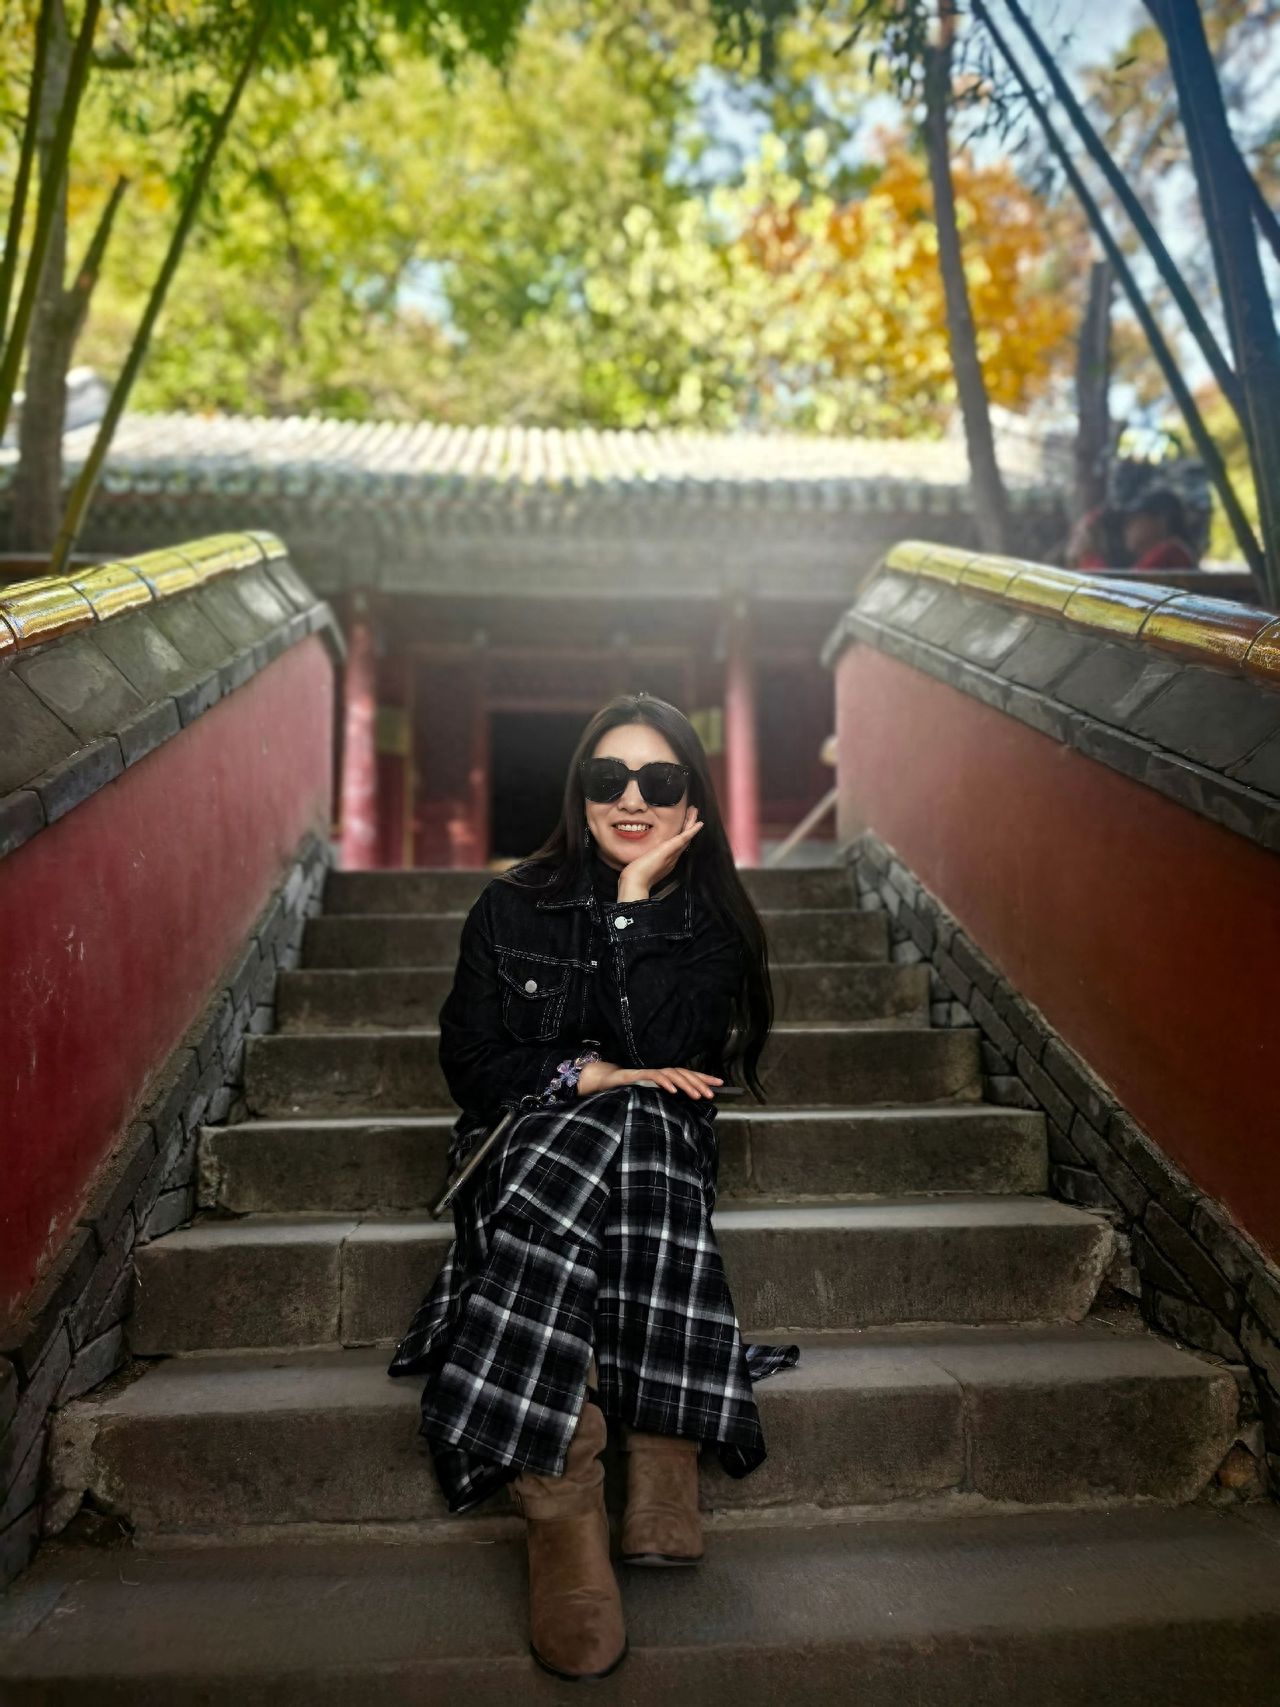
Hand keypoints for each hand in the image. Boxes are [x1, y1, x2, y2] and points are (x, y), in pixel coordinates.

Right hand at [577, 1059, 723, 1099]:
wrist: (604, 1082)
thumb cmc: (628, 1091)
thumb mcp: (651, 1096)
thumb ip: (665, 1100)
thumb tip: (685, 1110)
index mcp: (665, 1077)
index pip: (688, 1075)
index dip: (704, 1078)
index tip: (720, 1084)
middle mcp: (659, 1072)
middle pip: (684, 1073)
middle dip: (699, 1083)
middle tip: (712, 1094)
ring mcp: (649, 1072)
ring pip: (672, 1074)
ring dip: (686, 1084)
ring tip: (697, 1095)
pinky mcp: (637, 1075)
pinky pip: (654, 1076)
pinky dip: (665, 1082)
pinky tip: (673, 1090)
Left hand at [616, 806, 702, 900]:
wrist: (637, 882)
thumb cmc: (637, 875)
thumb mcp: (643, 864)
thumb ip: (647, 859)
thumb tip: (645, 856)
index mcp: (667, 861)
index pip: (678, 845)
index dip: (683, 834)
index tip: (686, 826)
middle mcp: (673, 858)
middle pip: (684, 840)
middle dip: (689, 827)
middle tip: (695, 815)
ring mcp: (673, 854)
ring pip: (686, 837)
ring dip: (691, 824)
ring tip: (695, 813)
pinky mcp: (670, 850)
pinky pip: (683, 838)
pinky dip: (692, 831)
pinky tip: (698, 824)